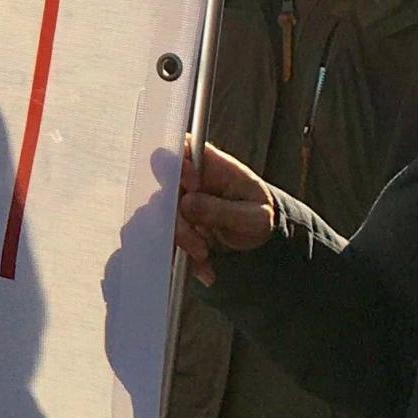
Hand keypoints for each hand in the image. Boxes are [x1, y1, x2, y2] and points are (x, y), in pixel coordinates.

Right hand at [174, 140, 276, 286]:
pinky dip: (180, 256)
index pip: (179, 149)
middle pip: (161, 188)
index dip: (177, 165)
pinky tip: (203, 268)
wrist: (255, 239)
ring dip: (178, 241)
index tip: (194, 187)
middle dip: (176, 220)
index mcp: (208, 164)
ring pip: (157, 217)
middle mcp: (185, 180)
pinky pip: (162, 238)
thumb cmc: (260, 217)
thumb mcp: (254, 216)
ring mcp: (175, 201)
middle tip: (200, 244)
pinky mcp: (170, 223)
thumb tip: (187, 203)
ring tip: (204, 256)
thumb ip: (223, 209)